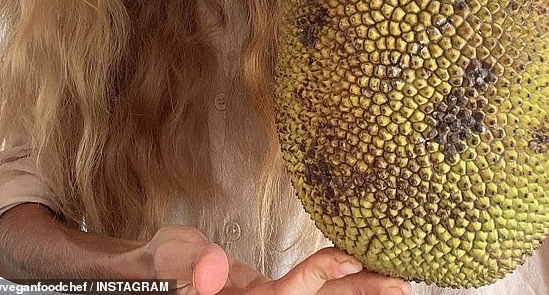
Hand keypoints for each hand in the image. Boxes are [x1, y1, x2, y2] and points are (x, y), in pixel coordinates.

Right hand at [142, 226, 409, 294]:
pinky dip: (331, 279)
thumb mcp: (165, 260)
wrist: (148, 276)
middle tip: (400, 282)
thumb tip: (212, 268)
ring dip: (354, 290)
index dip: (319, 278)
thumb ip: (188, 265)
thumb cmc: (152, 270)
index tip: (351, 259)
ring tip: (392, 279)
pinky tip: (354, 269)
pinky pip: (306, 289)